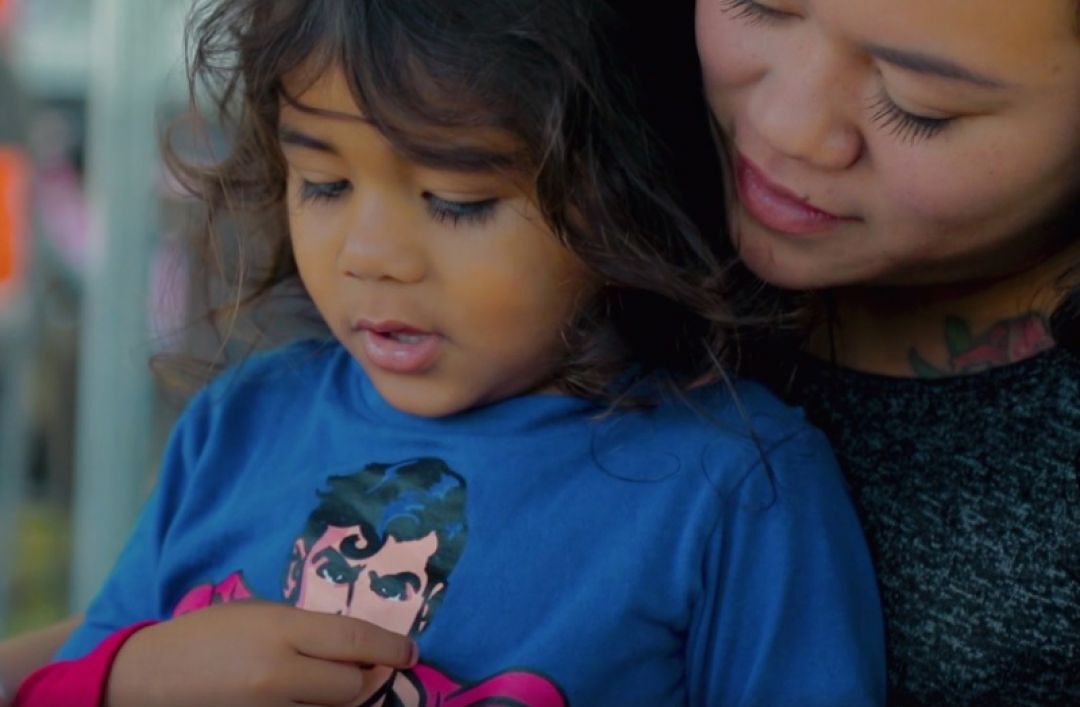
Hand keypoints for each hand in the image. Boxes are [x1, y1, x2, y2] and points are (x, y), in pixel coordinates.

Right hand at [105, 601, 417, 706]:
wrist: (149, 678)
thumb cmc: (208, 635)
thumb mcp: (259, 614)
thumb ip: (308, 629)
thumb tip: (360, 646)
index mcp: (279, 630)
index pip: (353, 638)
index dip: (390, 647)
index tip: (410, 651)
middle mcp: (277, 674)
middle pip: (352, 685)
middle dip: (366, 677)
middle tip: (367, 668)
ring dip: (342, 701)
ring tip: (329, 684)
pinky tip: (311, 701)